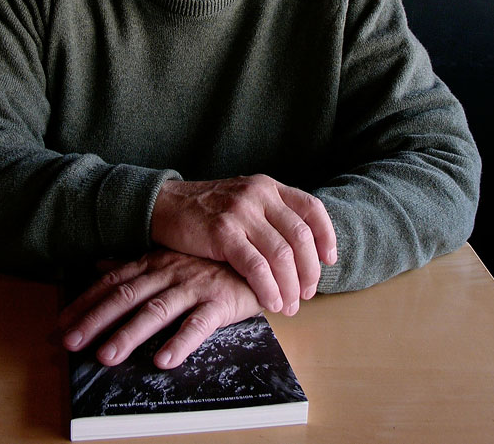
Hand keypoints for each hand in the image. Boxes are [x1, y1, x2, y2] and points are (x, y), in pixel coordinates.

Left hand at [60, 249, 261, 368]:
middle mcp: (170, 272)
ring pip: (156, 311)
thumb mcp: (170, 258)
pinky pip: (198, 323)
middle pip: (127, 297)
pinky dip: (181, 341)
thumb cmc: (211, 262)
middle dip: (96, 321)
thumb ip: (135, 265)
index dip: (86, 302)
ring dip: (129, 334)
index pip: (114, 282)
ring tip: (107, 356)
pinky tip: (164, 360)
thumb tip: (100, 265)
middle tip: (71, 343)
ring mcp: (194, 286)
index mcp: (155, 263)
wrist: (260, 257)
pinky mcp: (220, 302)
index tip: (62, 323)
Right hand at [150, 174, 336, 314]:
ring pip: (282, 255)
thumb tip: (303, 251)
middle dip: (309, 272)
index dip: (326, 237)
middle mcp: (259, 195)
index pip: (312, 209)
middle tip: (307, 294)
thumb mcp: (243, 200)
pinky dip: (268, 289)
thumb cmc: (206, 210)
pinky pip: (256, 267)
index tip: (328, 261)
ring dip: (290, 287)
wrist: (165, 205)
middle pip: (301, 237)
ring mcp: (241, 212)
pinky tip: (270, 302)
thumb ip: (271, 216)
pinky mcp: (223, 233)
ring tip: (289, 306)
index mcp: (268, 187)